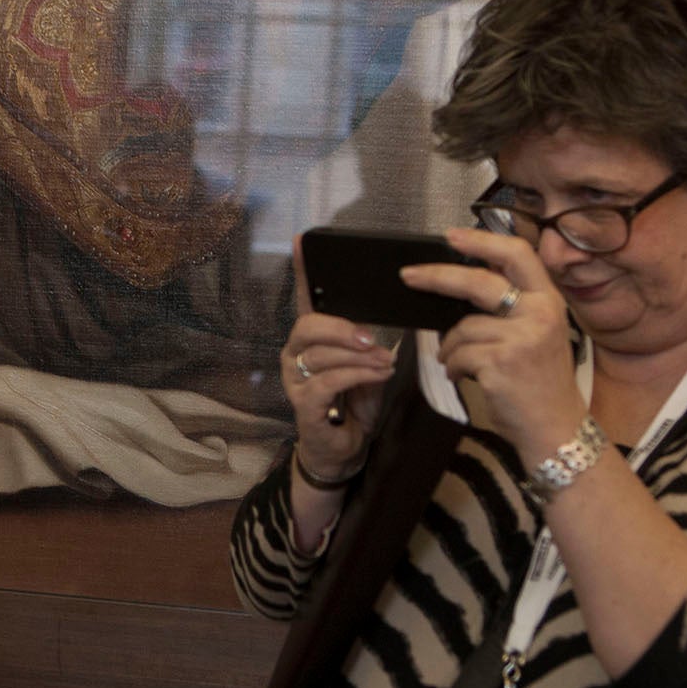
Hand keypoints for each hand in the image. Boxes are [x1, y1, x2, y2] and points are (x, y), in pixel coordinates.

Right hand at [282, 233, 395, 477]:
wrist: (346, 446)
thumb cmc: (355, 400)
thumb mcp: (368, 363)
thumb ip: (371, 341)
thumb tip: (392, 316)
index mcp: (312, 337)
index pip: (304, 298)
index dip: (302, 270)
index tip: (303, 240)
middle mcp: (294, 353)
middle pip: (307, 326)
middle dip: (341, 328)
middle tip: (372, 337)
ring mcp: (294, 379)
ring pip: (319, 355)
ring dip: (358, 357)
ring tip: (385, 362)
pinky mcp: (303, 404)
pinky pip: (326, 381)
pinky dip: (355, 376)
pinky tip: (376, 375)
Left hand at [402, 227, 584, 465]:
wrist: (554, 426)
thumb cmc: (539, 381)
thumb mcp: (538, 333)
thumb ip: (512, 305)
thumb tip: (464, 279)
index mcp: (548, 300)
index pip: (517, 254)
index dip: (482, 241)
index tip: (451, 236)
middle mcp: (539, 314)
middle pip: (478, 282)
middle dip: (437, 276)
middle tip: (409, 276)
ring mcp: (521, 338)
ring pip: (461, 328)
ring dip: (451, 347)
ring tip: (461, 362)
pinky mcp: (500, 363)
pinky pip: (457, 354)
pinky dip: (453, 366)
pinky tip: (465, 376)